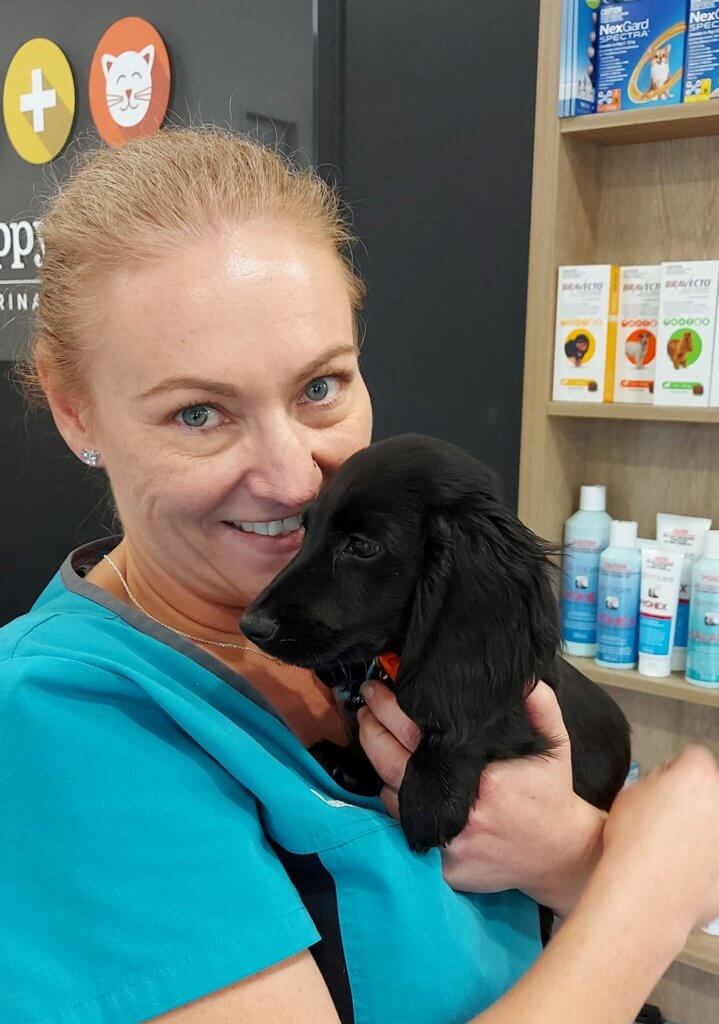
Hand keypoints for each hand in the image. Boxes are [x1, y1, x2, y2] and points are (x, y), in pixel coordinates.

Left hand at [357, 679, 604, 916]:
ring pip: (394, 800)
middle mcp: (461, 814)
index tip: (377, 689)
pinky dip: (399, 805)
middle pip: (392, 767)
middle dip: (371, 732)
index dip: (389, 710)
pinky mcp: (443, 868)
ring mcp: (448, 845)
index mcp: (483, 780)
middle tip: (365, 708)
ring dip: (383, 769)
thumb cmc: (550, 794)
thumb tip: (525, 678)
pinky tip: (397, 781)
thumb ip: (541, 707)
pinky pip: (406, 828)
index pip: (416, 738)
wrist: (560, 856)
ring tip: (378, 738)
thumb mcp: (554, 746)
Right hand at [596, 746, 718, 939]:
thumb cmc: (633, 844)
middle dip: (692, 800)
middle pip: (710, 792)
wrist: (642, 896)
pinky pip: (714, 861)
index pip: (693, 758)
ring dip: (700, 831)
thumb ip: (656, 780)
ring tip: (671, 847)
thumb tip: (664, 785)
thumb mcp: (629, 793)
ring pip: (713, 828)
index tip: (664, 784)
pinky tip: (680, 870)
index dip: (674, 770)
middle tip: (666, 816)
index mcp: (699, 776)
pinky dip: (704, 864)